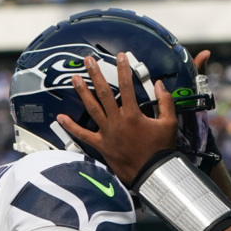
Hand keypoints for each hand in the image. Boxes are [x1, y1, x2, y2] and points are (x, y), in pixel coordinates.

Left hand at [57, 53, 176, 186]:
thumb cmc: (161, 150)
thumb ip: (165, 102)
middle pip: (103, 93)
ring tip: (75, 79)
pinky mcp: (102, 146)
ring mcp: (107, 133)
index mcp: (133, 115)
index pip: (127, 86)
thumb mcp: (169, 123)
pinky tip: (61, 118)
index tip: (120, 57)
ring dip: (82, 93)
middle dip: (95, 75)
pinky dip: (72, 127)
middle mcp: (117, 121)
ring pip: (92, 109)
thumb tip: (160, 85)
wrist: (153, 173)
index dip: (123, 69)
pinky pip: (83, 135)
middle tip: (88, 61)